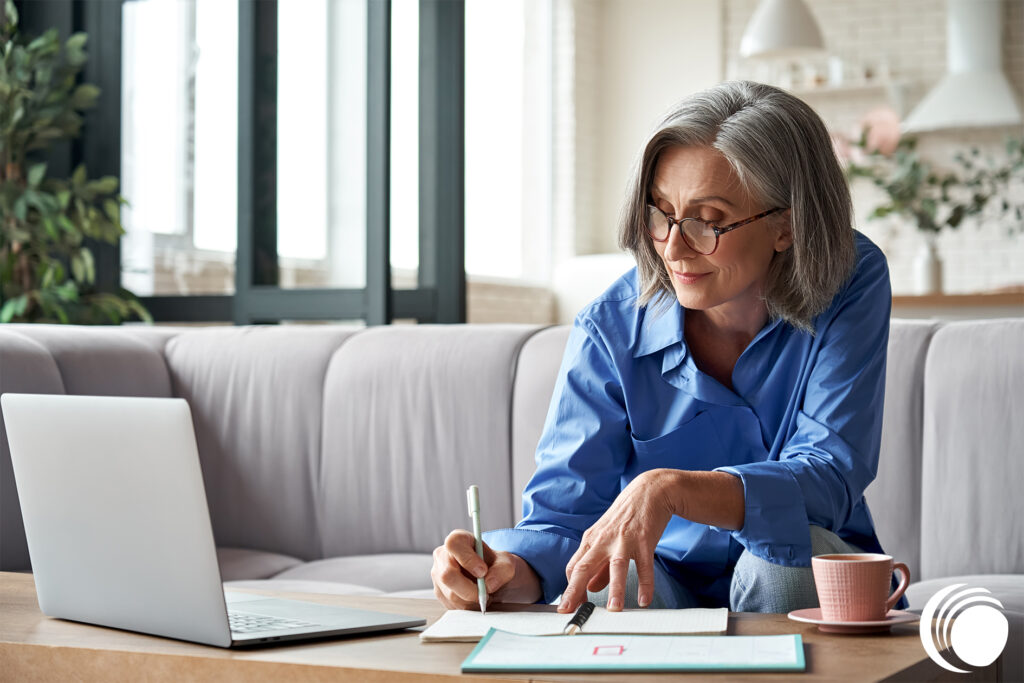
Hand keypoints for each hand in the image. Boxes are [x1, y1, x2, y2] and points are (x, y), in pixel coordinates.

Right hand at [431, 529, 542, 609]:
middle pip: (447, 575)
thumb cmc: (496, 565)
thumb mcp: (506, 563)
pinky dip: (468, 607)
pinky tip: (476, 600)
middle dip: (470, 589)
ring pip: (451, 594)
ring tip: (484, 595)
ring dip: (471, 600)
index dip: (468, 559)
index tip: (483, 571)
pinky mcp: (440, 593)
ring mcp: (437, 575)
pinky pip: (452, 605)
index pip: (454, 545)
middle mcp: (442, 556)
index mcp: (458, 540)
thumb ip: (502, 570)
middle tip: (486, 593)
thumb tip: (488, 584)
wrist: (492, 578)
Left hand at [558, 469, 679, 612]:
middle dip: (575, 591)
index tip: (570, 607)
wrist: (649, 491)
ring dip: (615, 589)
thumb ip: (598, 565)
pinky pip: (644, 566)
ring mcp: (624, 540)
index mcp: (591, 539)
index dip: (570, 588)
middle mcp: (604, 540)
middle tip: (569, 611)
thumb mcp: (607, 537)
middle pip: (584, 567)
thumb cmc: (626, 516)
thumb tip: (589, 588)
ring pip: (616, 567)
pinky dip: (645, 584)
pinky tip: (644, 600)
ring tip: (614, 610)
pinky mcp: (644, 540)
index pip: (573, 567)